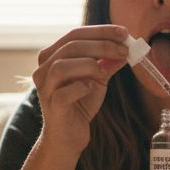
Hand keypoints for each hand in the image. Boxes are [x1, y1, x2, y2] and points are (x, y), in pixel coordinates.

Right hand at [32, 25, 129, 154]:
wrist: (69, 137)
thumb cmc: (80, 105)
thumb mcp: (97, 79)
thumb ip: (107, 63)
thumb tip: (125, 48)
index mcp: (52, 57)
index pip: (75, 35)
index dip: (100, 31)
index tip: (124, 33)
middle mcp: (43, 70)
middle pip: (70, 46)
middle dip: (101, 45)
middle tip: (124, 50)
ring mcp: (45, 88)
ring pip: (61, 66)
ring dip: (89, 65)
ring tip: (104, 73)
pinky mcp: (52, 107)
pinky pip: (65, 92)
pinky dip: (82, 87)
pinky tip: (91, 89)